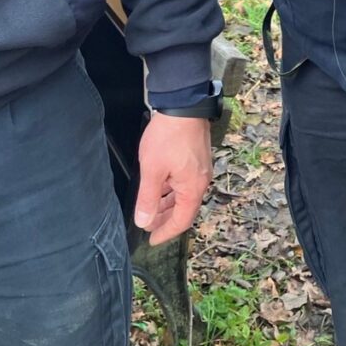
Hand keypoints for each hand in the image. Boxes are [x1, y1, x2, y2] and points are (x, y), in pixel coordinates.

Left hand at [134, 112, 212, 245]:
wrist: (183, 105)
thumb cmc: (168, 137)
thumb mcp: (153, 170)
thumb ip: (148, 198)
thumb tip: (144, 222)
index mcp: (193, 188)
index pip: (182, 220)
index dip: (166, 232)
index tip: (151, 240)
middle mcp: (201, 181)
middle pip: (185, 209)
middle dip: (165, 219)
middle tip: (148, 225)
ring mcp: (201, 168)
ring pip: (184, 194)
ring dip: (168, 203)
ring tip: (151, 208)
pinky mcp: (197, 157)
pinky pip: (185, 182)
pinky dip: (172, 189)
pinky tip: (160, 187)